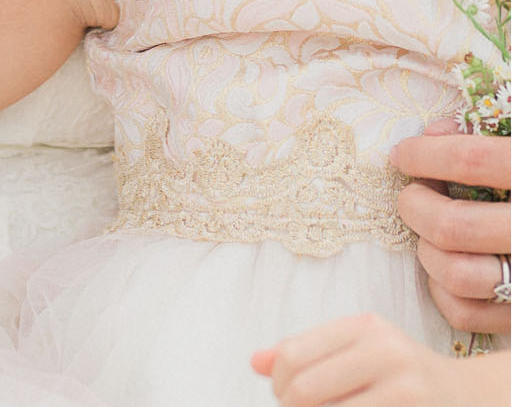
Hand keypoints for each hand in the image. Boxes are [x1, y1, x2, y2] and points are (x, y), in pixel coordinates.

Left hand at [251, 312, 501, 404]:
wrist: (471, 398)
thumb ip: (307, 354)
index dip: (279, 383)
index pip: (294, 355)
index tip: (285, 395)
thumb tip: (254, 362)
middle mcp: (387, 352)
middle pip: (305, 390)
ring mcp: (406, 389)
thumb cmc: (402, 378)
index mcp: (366, 327)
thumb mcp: (358, 352)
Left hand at [391, 122, 510, 333]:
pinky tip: (448, 264)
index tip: (403, 154)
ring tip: (430, 232)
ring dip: (427, 249)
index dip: (425, 154)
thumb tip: (436, 134)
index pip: (473, 161)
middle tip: (414, 194)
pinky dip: (441, 289)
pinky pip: (465, 312)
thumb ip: (491, 136)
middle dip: (415, 205)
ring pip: (456, 273)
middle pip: (453, 225)